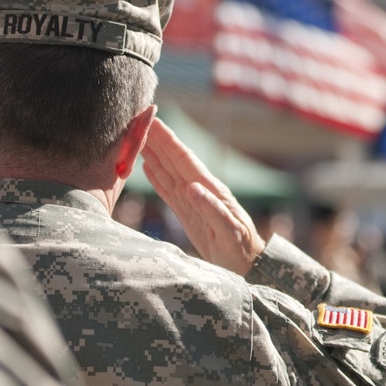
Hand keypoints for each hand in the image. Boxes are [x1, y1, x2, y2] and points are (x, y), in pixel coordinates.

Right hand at [141, 117, 265, 274]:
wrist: (247, 264)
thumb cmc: (241, 248)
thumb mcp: (230, 231)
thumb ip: (212, 210)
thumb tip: (191, 187)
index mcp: (210, 190)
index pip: (184, 159)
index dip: (168, 140)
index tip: (154, 121)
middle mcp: (199, 190)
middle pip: (173, 160)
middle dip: (157, 140)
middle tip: (138, 120)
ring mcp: (192, 201)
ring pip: (168, 172)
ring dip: (153, 154)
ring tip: (138, 138)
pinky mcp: (187, 213)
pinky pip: (168, 190)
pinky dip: (156, 177)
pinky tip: (147, 167)